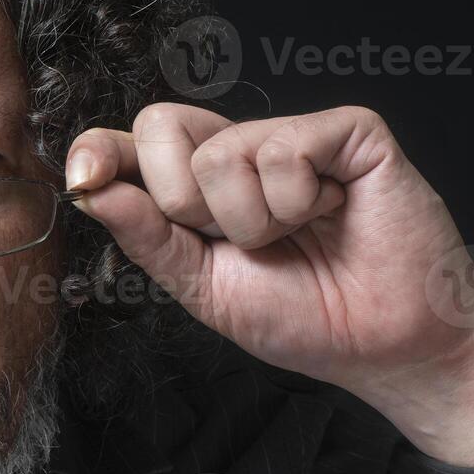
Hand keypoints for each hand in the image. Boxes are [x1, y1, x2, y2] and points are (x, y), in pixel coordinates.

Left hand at [67, 103, 473, 465]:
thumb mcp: (205, 286)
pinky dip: (299, 200)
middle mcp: (244, 148)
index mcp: (204, 185)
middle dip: (185, 204)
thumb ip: (147, 235)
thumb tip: (87, 186)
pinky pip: (281, 150)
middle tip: (244, 241)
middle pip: (161, 126)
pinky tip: (334, 214)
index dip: (102, 151)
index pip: (136, 143)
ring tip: (300, 235)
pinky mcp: (349, 132)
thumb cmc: (309, 319)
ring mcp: (296, 135)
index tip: (84, 176)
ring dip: (253, 221)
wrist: (389, 347)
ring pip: (219, 151)